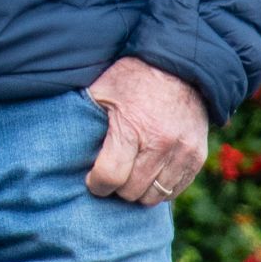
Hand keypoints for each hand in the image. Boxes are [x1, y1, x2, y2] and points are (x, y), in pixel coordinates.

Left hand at [85, 57, 209, 205]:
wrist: (179, 65)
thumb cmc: (133, 78)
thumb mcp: (102, 91)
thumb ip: (86, 119)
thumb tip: (63, 145)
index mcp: (133, 128)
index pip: (110, 177)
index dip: (97, 184)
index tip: (93, 180)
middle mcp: (161, 143)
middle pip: (132, 191)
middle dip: (117, 188)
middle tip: (113, 175)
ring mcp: (183, 152)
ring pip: (154, 196)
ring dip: (139, 190)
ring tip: (131, 175)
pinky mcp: (197, 156)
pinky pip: (175, 190)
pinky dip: (160, 187)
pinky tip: (150, 174)